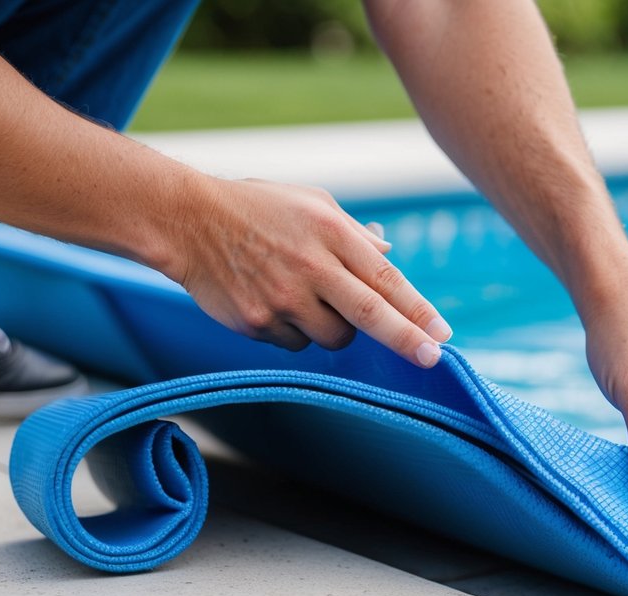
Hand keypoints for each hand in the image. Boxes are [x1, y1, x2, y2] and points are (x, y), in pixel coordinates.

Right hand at [163, 177, 451, 364]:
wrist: (185, 221)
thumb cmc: (258, 210)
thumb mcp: (312, 204)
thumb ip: (354, 235)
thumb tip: (390, 258)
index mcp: (331, 233)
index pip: (386, 279)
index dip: (417, 310)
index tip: (442, 334)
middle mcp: (310, 267)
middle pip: (371, 315)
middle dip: (406, 339)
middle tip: (432, 358)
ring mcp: (283, 298)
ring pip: (334, 337)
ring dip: (336, 327)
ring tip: (309, 296)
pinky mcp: (258, 322)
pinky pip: (297, 343)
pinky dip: (297, 330)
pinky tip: (275, 300)